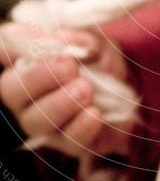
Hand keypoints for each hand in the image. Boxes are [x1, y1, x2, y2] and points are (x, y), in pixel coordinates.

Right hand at [0, 22, 132, 158]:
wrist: (126, 90)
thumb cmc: (97, 59)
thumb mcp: (93, 40)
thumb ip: (77, 38)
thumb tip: (65, 42)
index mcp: (27, 60)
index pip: (5, 49)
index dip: (8, 45)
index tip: (28, 41)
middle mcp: (26, 93)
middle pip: (13, 90)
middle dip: (39, 78)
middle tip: (69, 67)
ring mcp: (44, 121)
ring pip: (36, 120)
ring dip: (61, 103)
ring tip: (85, 89)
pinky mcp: (68, 142)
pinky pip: (67, 141)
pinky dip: (81, 127)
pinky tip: (94, 113)